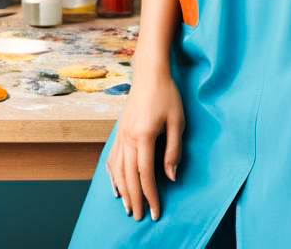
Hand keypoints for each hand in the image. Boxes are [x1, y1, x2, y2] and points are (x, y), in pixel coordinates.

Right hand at [107, 67, 183, 221]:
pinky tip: (115, 187)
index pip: (146, 174)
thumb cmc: (167, 94)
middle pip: (129, 176)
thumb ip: (174, 150)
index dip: (151, 195)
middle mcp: (128, 138)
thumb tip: (171, 177)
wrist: (149, 73)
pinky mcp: (119, 131)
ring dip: (123, 191)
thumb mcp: (178, 121)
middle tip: (139, 217)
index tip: (155, 211)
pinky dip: (113, 176)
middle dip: (135, 199)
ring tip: (128, 207)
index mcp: (144, 136)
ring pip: (118, 170)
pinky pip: (113, 159)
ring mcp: (121, 135)